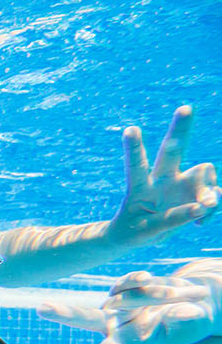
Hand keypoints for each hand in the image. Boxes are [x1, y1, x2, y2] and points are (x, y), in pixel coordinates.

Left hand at [38, 270, 215, 343]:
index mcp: (128, 341)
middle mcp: (115, 324)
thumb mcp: (193, 325)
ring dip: (151, 294)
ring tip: (175, 296)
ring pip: (122, 294)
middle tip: (41, 308)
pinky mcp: (122, 286)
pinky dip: (146, 280)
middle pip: (86, 318)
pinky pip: (132, 279)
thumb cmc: (193, 320)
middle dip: (64, 313)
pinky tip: (155, 283)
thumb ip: (186, 322)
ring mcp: (116, 303)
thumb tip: (180, 314)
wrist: (196, 301)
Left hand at [110, 106, 219, 243]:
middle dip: (180, 129)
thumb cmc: (136, 230)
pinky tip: (202, 221)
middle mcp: (162, 178)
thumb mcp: (147, 231)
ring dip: (209, 192)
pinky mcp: (197, 193)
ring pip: (204, 171)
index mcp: (140, 187)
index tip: (130, 129)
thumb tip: (206, 204)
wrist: (140, 235)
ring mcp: (181, 183)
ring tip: (206, 210)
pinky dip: (213, 208)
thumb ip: (174, 219)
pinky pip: (215, 196)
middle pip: (172, 150)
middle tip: (185, 108)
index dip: (135, 149)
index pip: (137, 166)